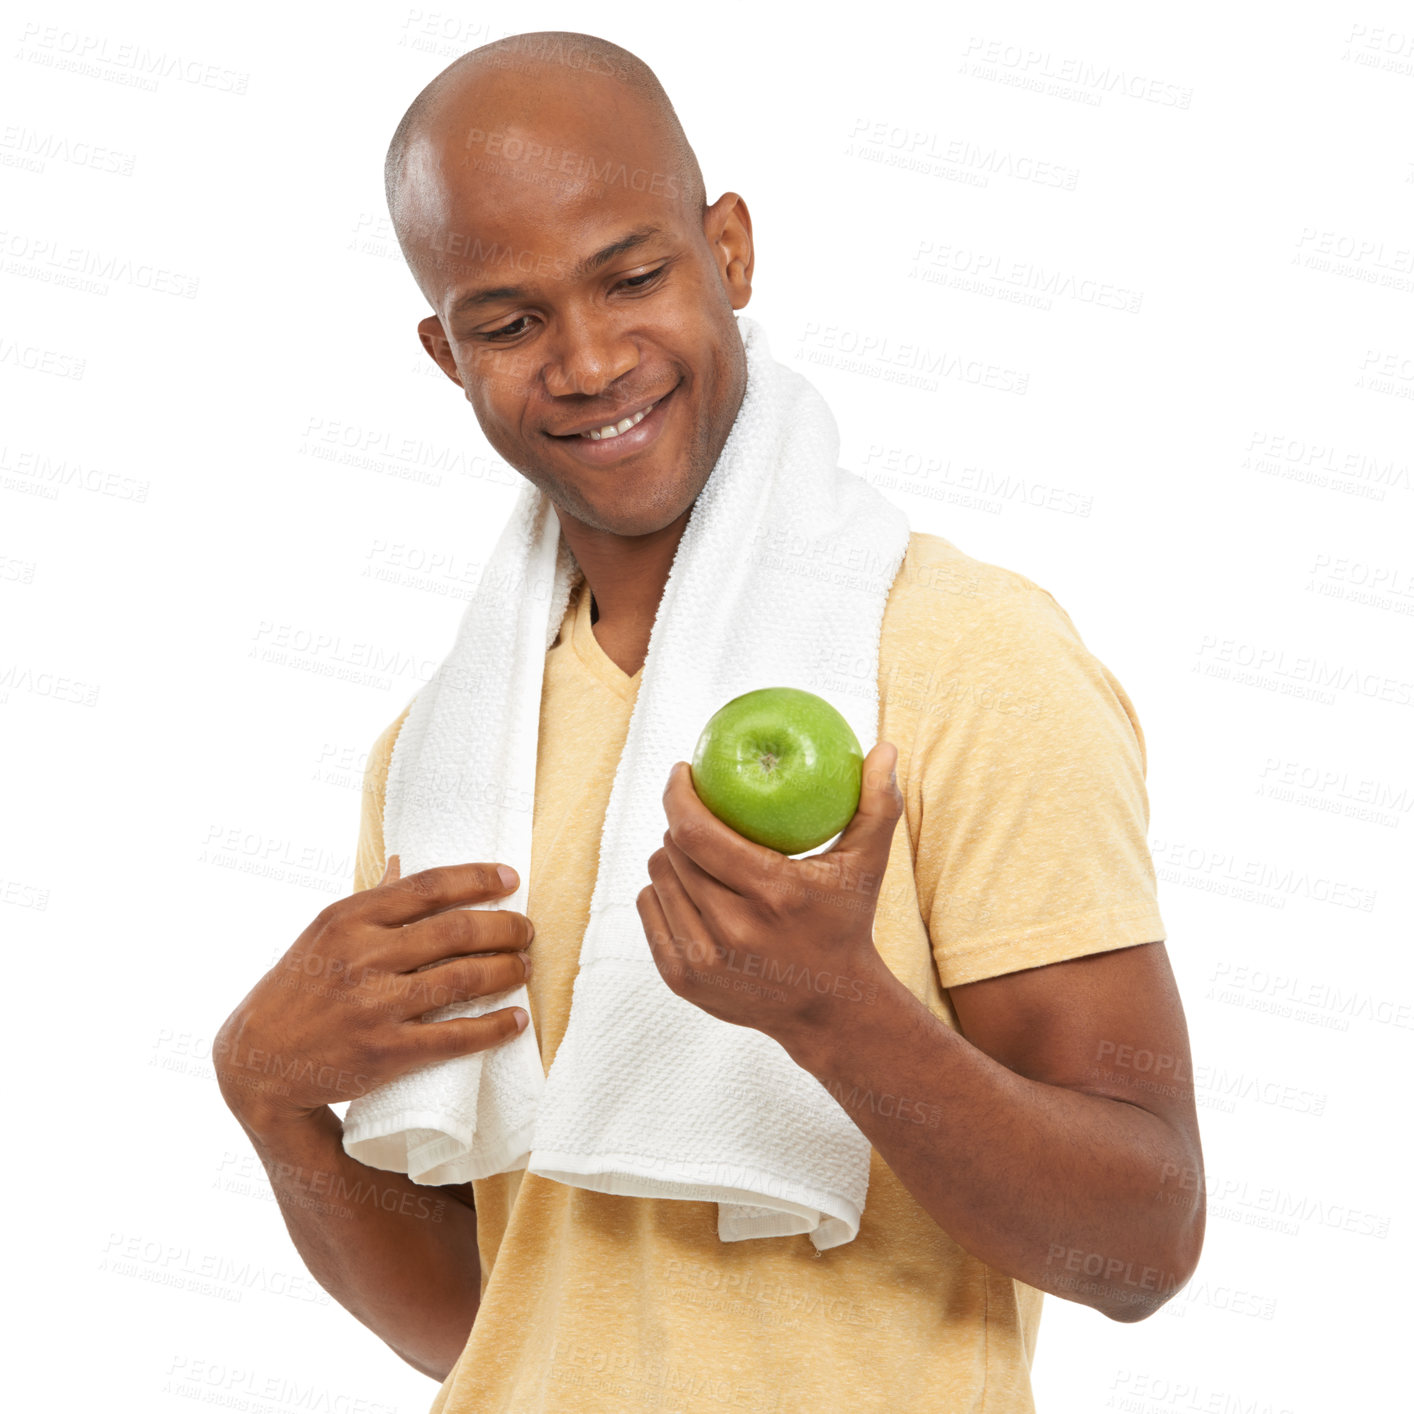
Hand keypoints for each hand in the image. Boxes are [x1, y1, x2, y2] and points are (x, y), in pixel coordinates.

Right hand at [214, 856, 534, 1132]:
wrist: (258, 1060)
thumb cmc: (299, 987)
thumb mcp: (324, 934)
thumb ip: (371, 900)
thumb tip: (403, 861)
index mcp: (349, 918)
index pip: (428, 886)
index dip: (477, 878)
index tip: (511, 878)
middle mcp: (362, 956)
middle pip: (456, 930)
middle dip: (505, 928)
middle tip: (527, 930)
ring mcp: (374, 1005)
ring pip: (463, 979)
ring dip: (507, 971)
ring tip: (525, 968)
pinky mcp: (385, 1051)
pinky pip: (455, 1036)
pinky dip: (494, 1027)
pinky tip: (517, 1021)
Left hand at [637, 741, 903, 1049]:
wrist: (830, 1009)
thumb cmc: (846, 924)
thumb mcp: (867, 865)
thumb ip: (877, 805)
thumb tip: (884, 747)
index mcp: (774, 893)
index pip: (697, 832)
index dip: (678, 795)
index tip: (683, 772)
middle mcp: (734, 929)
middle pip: (673, 851)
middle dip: (679, 822)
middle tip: (698, 811)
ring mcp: (704, 959)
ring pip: (657, 878)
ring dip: (669, 855)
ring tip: (694, 849)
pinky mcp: (682, 979)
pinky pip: (649, 910)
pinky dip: (661, 892)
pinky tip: (685, 885)